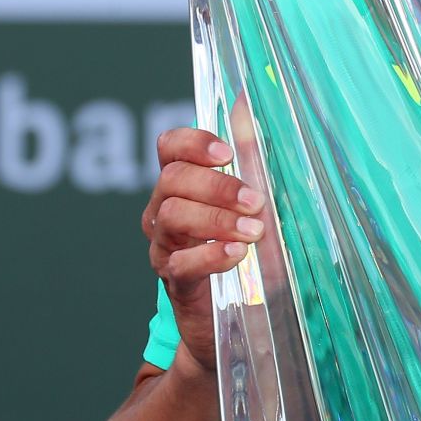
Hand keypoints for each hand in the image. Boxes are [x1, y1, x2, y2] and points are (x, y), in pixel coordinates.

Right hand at [140, 127, 266, 372]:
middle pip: (172, 180)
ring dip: (217, 219)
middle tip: (256, 200)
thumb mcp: (252, 202)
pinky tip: (237, 253)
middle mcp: (164, 211)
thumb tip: (247, 101)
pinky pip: (181, 262)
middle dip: (216, 186)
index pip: (169, 147)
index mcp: (181, 184)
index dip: (193, 143)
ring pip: (172, 216)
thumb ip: (248, 155)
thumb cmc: (247, 247)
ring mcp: (164, 246)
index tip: (227, 153)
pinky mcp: (174, 282)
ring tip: (255, 230)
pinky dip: (211, 254)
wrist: (238, 318)